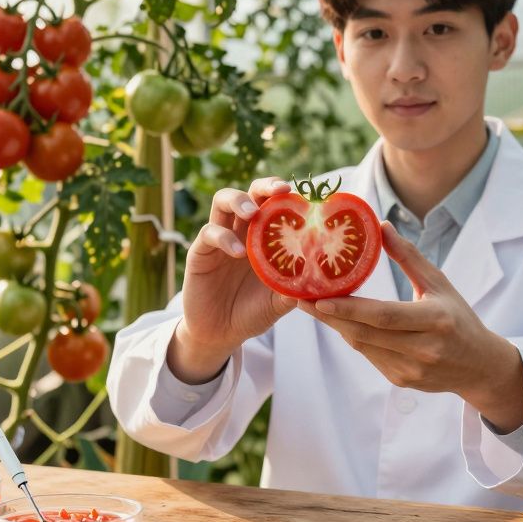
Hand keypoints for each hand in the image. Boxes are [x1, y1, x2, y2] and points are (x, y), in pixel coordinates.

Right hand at [168, 177, 298, 383]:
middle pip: (249, 193)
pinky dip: (224, 237)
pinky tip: (239, 252)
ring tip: (253, 212)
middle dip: (264, 186)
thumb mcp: (279, 302)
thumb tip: (322, 280)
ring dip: (239, 200)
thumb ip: (296, 289)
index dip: (288, 196)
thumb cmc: (252, 313)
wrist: (221, 335)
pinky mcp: (200, 252)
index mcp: (263, 238)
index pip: (274, 205)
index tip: (307, 195)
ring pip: (223, 201)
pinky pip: (209, 233)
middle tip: (280, 190)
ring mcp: (219, 238)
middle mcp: (241, 231)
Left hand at [298, 221, 522, 431]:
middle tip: (300, 298)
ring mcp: (411, 369)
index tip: (319, 298)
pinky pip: (369, 356)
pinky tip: (339, 322)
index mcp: (435, 319)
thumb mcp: (440, 283)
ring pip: (362, 346)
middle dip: (330, 317)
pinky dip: (353, 337)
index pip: (384, 315)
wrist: (479, 366)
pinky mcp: (401, 380)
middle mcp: (423, 348)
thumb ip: (409, 257)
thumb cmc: (459, 318)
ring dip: (336, 326)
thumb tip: (382, 226)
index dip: (350, 309)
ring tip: (312, 306)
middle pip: (366, 333)